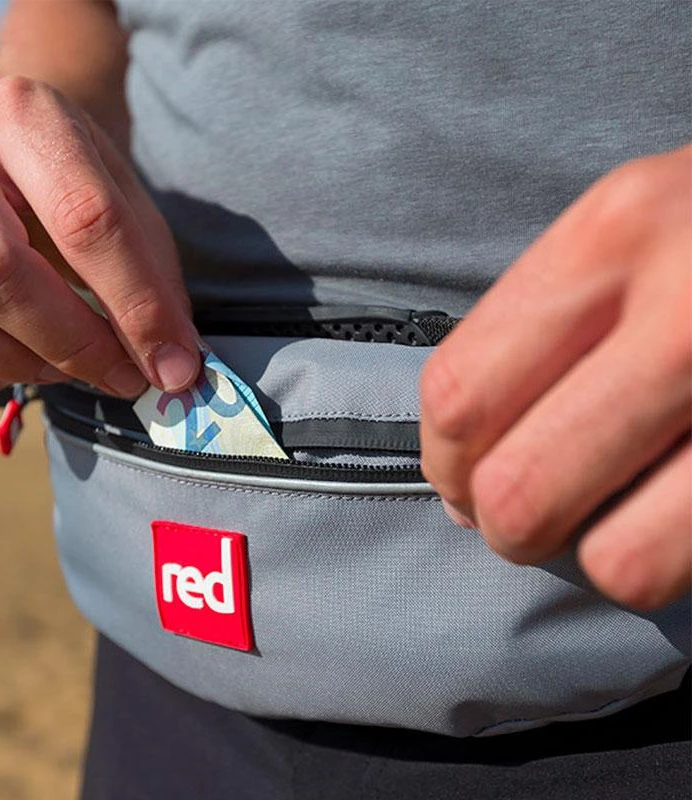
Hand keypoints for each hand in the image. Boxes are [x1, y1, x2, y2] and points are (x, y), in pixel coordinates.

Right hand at [0, 76, 199, 402]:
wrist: (12, 154)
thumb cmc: (78, 186)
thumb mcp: (131, 211)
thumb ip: (155, 284)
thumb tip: (172, 369)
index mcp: (26, 117)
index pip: (85, 221)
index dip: (135, 308)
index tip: (171, 366)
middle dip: (71, 344)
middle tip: (121, 376)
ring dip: (12, 363)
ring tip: (66, 367)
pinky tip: (12, 364)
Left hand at [420, 144, 690, 610]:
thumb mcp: (633, 235)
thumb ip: (541, 334)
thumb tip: (463, 480)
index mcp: (613, 234)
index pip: (460, 393)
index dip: (445, 463)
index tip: (462, 480)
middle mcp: (687, 308)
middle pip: (518, 489)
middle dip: (509, 526)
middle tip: (534, 516)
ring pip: (613, 561)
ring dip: (598, 558)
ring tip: (618, 521)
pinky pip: (682, 567)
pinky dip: (664, 563)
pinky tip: (675, 517)